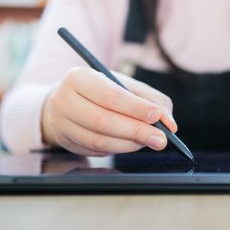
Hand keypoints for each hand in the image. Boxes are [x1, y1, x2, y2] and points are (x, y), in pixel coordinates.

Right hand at [41, 66, 176, 155]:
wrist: (65, 101)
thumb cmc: (100, 90)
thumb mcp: (124, 85)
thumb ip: (151, 99)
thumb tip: (169, 123)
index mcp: (78, 78)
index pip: (109, 95)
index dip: (135, 108)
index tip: (156, 116)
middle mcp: (63, 100)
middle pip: (103, 121)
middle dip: (136, 131)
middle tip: (161, 139)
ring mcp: (60, 124)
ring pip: (99, 141)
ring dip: (129, 144)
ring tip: (149, 141)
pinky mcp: (65, 142)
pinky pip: (96, 151)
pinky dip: (119, 149)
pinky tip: (132, 144)